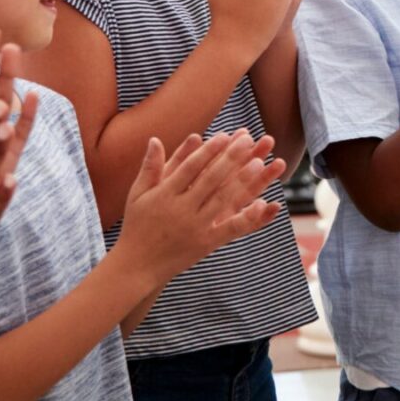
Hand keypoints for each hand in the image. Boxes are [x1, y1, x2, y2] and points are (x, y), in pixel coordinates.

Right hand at [116, 130, 287, 279]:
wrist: (137, 266)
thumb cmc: (137, 226)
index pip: (190, 167)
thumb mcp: (137, 195)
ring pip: (222, 200)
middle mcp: (181, 210)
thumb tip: (155, 139)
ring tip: (259, 162)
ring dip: (242, 181)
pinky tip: (262, 203)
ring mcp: (195, 227)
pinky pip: (229, 229)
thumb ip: (150, 167)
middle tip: (248, 140)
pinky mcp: (205, 244)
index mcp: (164, 195)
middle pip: (210, 179)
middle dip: (230, 158)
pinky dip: (246, 217)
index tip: (225, 134)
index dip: (208, 150)